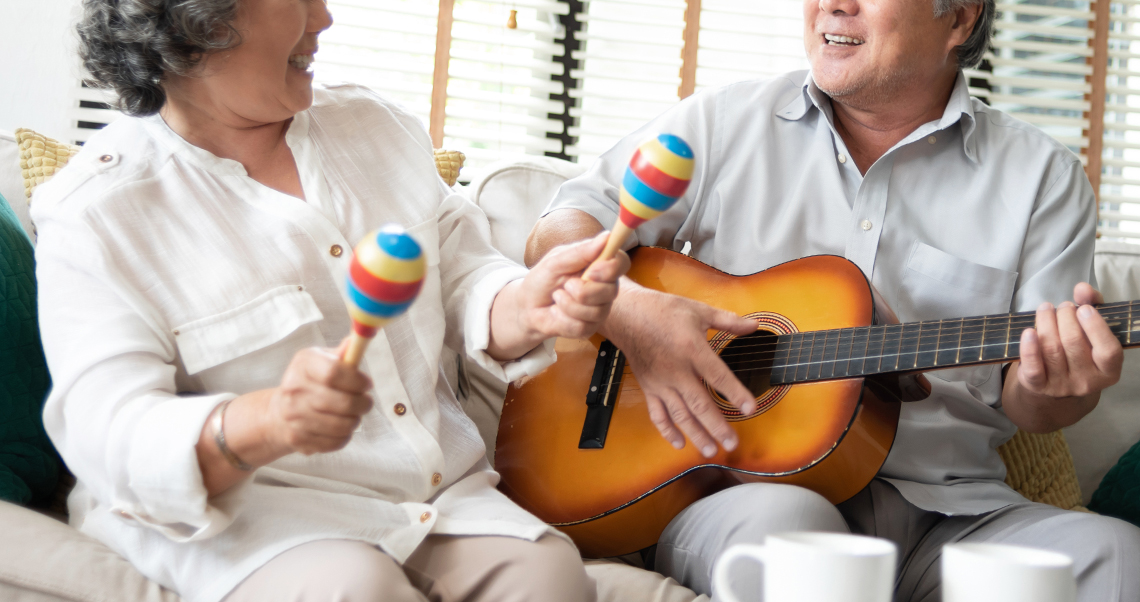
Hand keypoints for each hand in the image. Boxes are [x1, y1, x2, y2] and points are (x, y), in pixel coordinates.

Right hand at [267, 340, 373, 454]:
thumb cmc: (309, 382)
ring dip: (355, 421)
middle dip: (362, 404)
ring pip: (341, 425)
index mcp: (303, 364)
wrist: (279, 413)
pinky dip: (344, 436)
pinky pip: (335, 442)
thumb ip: (341, 355)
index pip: (334, 372)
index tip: (367, 384)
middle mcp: (294, 389)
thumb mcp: (321, 361)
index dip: (357, 380)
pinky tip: (340, 427)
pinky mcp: (298, 438)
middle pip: (342, 402)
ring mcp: (294, 416)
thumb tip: (356, 341)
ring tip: (353, 415)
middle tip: (366, 403)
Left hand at [523, 230, 629, 338]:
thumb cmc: (543, 280)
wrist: (528, 307)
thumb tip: (606, 237)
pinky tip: (557, 313)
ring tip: (557, 297)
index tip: (593, 271)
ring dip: (568, 304)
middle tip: (565, 285)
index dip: (612, 268)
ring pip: (595, 311)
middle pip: (610, 291)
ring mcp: (599, 308)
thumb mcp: (555, 261)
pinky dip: (562, 318)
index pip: (621, 262)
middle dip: (582, 290)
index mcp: (598, 265)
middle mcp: (604, 286)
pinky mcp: (590, 327)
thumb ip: (580, 252)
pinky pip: (582, 326)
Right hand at [605, 285, 757, 456]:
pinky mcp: (649, 388)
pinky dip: (667, 431)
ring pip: (680, 414)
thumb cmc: (662, 311)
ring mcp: (661, 382)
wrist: (627, 316)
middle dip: (717, 426)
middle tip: (732, 443)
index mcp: (691, 349)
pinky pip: (657, 414)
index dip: (735, 393)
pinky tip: (679, 443)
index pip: (718, 376)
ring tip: (711, 450)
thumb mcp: (698, 310)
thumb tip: (754, 326)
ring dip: (696, 434)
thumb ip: (728, 321)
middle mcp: (676, 370)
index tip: (750, 408)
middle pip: (700, 404)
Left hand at [1017, 283, 1122, 397]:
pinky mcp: (1038, 386)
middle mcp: (1088, 381)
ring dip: (1046, 323)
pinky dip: (1029, 347)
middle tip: (1062, 307)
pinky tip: (1028, 331)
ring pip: (1052, 349)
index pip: (1108, 350)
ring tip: (1046, 309)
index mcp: (1108, 370)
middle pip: (1073, 343)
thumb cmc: (1077, 349)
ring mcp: (1062, 385)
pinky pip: (1033, 366)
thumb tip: (1083, 289)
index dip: (1095, 326)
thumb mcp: (1091, 330)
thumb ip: (1092, 305)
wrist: (1053, 381)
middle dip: (1065, 317)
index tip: (1083, 308)